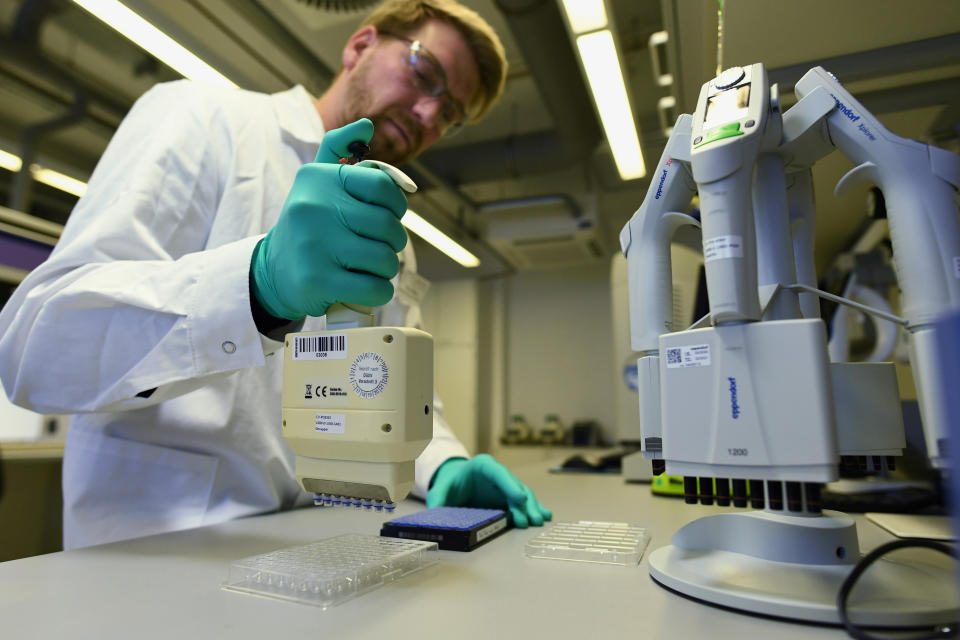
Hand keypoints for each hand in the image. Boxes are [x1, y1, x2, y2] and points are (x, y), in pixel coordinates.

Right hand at [250, 118, 407, 319]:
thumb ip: (339, 148)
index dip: (397, 204)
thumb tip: (367, 125)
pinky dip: (378, 291)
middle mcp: (313, 207)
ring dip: (385, 268)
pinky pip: (375, 288)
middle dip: (392, 242)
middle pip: (388, 226)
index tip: (389, 214)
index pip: (383, 186)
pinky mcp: (317, 280)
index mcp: (319, 179)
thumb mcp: (315, 181)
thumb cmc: (307, 224)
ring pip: (385, 259)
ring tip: (367, 266)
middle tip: (376, 246)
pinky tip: (364, 286)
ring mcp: (314, 245)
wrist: (272, 272)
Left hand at [426, 454, 552, 527]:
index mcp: (483, 466)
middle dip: (524, 503)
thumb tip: (437, 515)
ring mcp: (506, 486)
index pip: (498, 472)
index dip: (510, 485)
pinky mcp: (510, 498)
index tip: (520, 499)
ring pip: (524, 495)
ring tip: (538, 521)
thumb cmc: (450, 484)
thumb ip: (439, 500)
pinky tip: (544, 516)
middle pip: (515, 486)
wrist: (455, 483)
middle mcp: (499, 475)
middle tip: (529, 520)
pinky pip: (524, 503)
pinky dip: (533, 509)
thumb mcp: (441, 490)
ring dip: (532, 508)